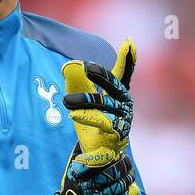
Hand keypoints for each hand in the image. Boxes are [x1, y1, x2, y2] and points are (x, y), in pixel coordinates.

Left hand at [62, 37, 136, 156]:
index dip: (127, 58)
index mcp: (119, 92)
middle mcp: (125, 103)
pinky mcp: (117, 134)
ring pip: (103, 103)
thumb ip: (78, 82)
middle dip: (100, 74)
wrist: (101, 154)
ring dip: (83, 100)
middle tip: (83, 67)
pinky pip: (101, 122)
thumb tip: (68, 66)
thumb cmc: (94, 122)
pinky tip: (72, 115)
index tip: (128, 41)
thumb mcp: (85, 100)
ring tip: (66, 100)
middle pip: (113, 85)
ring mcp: (123, 118)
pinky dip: (86, 118)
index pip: (124, 72)